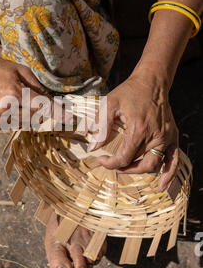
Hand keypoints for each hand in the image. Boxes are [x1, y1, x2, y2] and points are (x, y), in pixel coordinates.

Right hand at [0, 49, 49, 130]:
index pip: (41, 106)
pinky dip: (15, 117)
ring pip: (26, 122)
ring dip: (27, 113)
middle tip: (33, 97)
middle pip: (36, 115)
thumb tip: (53, 101)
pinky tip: (6, 105)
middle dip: (40, 108)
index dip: (56, 112)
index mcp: (14, 93)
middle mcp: (6, 108)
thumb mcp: (21, 71)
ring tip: (15, 98)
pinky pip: (13, 125)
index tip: (68, 118)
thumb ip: (38, 88)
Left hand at [90, 71, 178, 191]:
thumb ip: (101, 126)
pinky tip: (162, 186)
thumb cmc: (130, 92)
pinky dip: (169, 174)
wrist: (152, 82)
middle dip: (123, 168)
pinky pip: (174, 160)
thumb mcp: (110, 104)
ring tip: (127, 168)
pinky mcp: (173, 136)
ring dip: (139, 170)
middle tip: (112, 164)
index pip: (124, 157)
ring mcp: (166, 137)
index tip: (100, 159)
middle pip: (139, 164)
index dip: (110, 163)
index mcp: (138, 128)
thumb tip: (93, 147)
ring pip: (154, 164)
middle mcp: (155, 135)